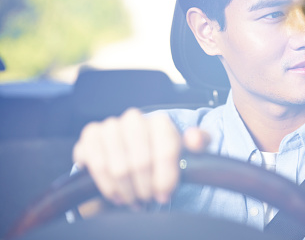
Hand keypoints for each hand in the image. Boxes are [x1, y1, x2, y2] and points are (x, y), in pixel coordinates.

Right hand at [73, 108, 209, 205]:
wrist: (134, 150)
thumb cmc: (162, 152)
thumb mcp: (187, 149)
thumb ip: (199, 142)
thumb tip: (194, 138)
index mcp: (159, 121)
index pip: (165, 149)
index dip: (165, 177)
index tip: (165, 193)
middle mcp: (134, 119)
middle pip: (140, 162)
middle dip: (145, 186)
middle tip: (148, 198)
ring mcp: (110, 126)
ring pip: (118, 167)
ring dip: (127, 190)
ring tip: (134, 198)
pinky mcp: (90, 136)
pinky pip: (95, 165)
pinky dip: (107, 185)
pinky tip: (117, 194)